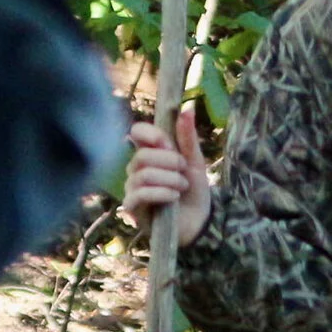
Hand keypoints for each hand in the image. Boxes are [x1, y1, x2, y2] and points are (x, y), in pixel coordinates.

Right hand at [122, 111, 212, 244]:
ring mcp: (132, 187)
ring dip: (170, 179)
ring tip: (182, 187)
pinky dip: (162, 193)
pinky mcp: (132, 207)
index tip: (168, 143)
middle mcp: (136, 168)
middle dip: (170, 162)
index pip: (137, 132)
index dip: (151, 134)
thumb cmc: (193, 191)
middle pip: (143, 155)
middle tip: (184, 172)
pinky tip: (174, 198)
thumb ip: (188, 138)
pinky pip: (140, 193)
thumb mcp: (195, 162)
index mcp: (149, 153)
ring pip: (143, 174)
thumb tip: (187, 109)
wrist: (200, 221)